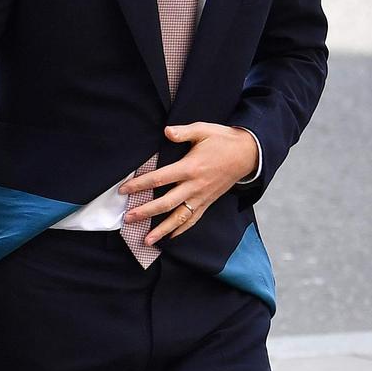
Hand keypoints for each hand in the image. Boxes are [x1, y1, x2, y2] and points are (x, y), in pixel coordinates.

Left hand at [119, 123, 257, 245]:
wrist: (247, 154)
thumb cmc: (222, 140)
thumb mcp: (203, 130)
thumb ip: (183, 132)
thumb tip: (166, 131)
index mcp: (190, 167)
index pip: (160, 178)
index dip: (140, 185)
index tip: (123, 190)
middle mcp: (195, 186)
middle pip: (166, 203)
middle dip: (146, 212)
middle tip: (128, 218)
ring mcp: (202, 197)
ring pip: (179, 217)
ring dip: (162, 230)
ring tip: (146, 240)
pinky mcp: (208, 202)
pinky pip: (193, 219)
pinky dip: (181, 230)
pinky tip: (170, 238)